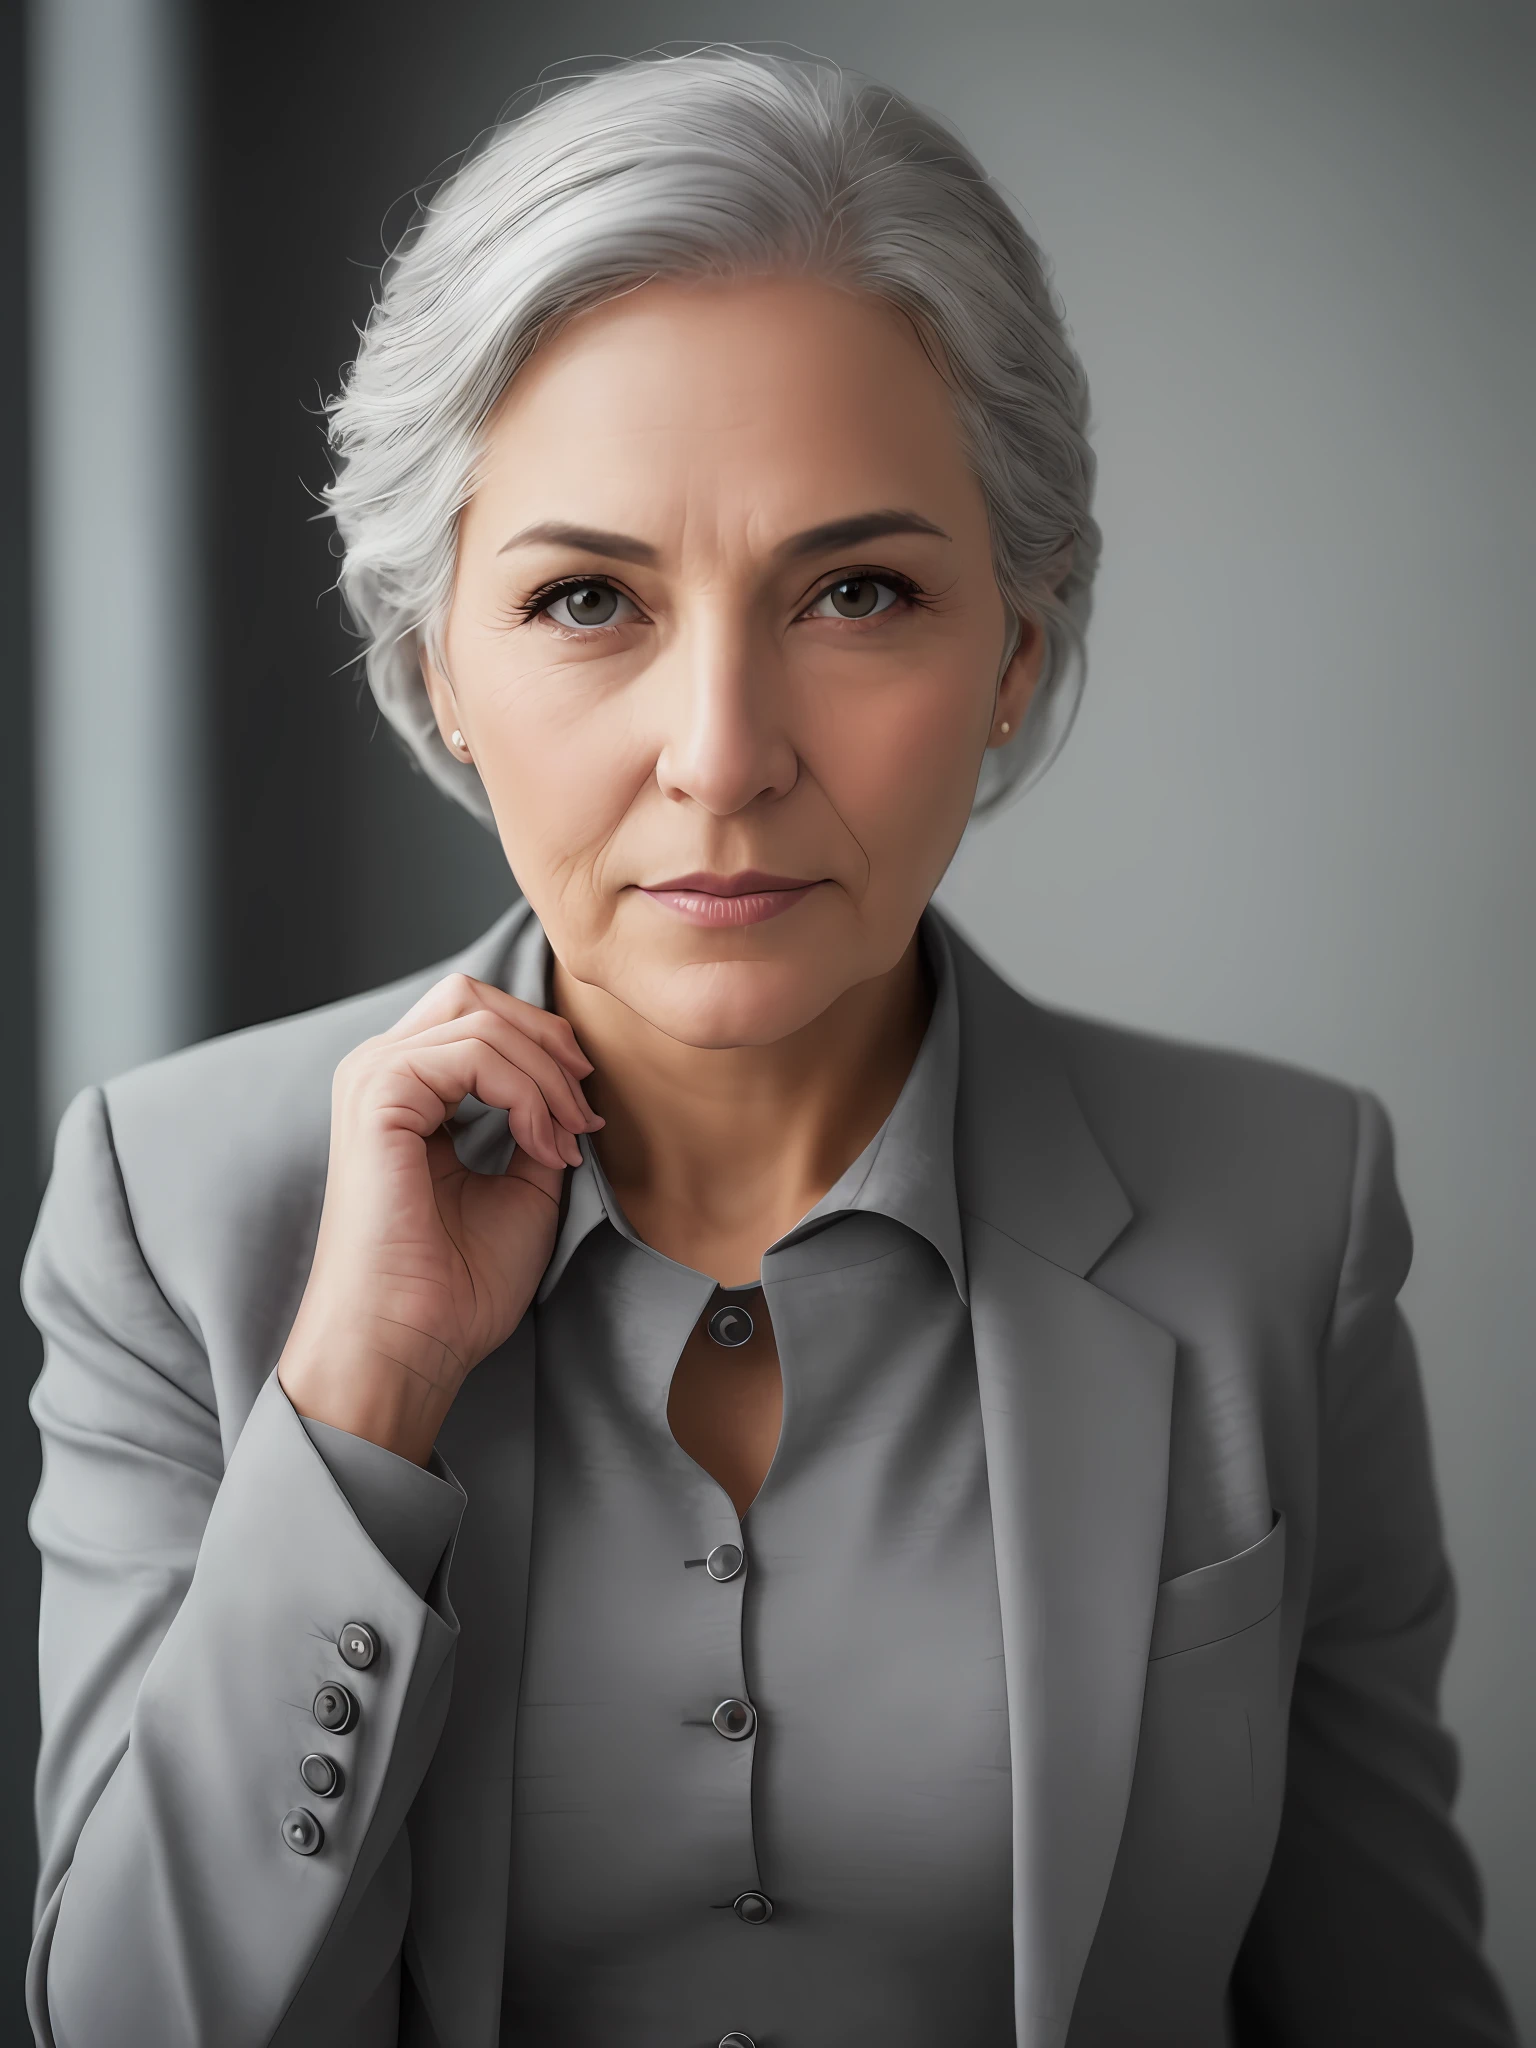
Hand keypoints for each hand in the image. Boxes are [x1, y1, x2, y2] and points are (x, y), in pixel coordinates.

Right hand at [277, 972, 602, 1464]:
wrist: (408, 1345)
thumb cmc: (456, 1286)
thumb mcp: (523, 1185)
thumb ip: (537, 1123)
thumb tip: (570, 1086)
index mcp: (404, 1091)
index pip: (476, 1017)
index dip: (544, 1051)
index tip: (585, 1121)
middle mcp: (379, 1072)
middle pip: (472, 995)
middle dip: (547, 1042)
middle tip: (584, 1112)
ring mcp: (372, 1077)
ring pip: (481, 1018)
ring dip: (545, 1076)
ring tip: (566, 1141)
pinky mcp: (378, 1094)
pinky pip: (474, 1051)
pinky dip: (527, 1092)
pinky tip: (542, 1146)